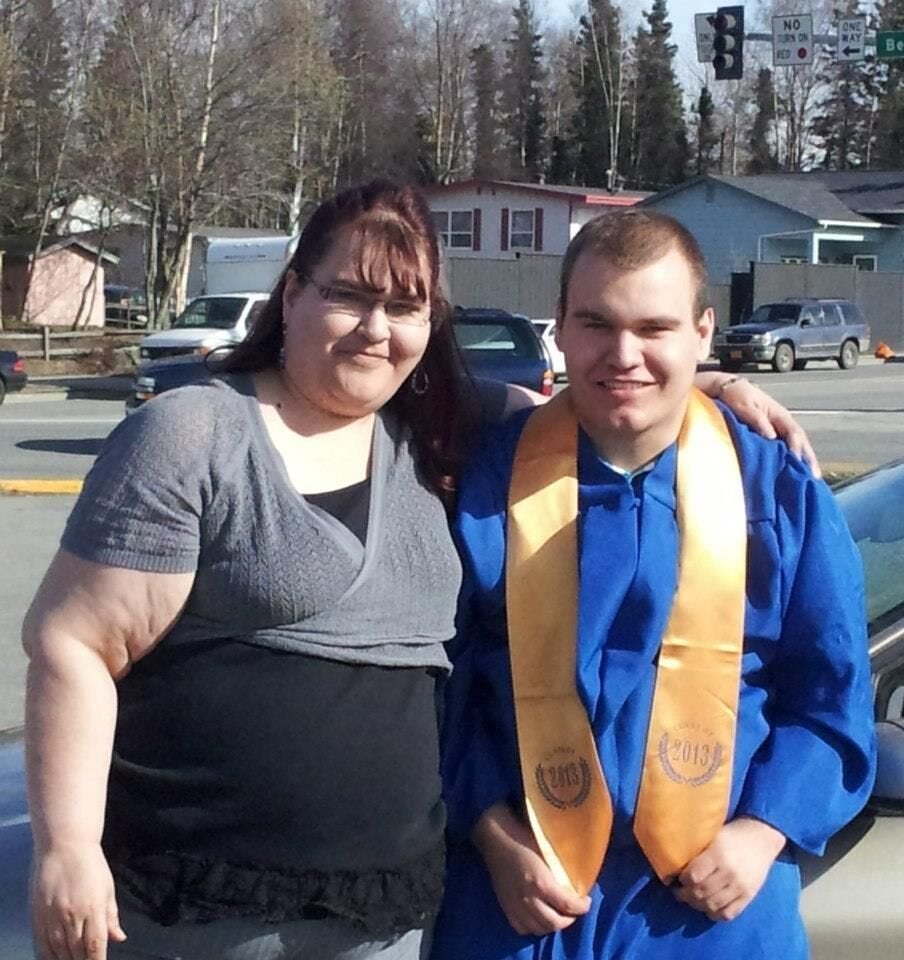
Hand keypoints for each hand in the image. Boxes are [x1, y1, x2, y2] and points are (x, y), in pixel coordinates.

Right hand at [31, 842, 126, 959]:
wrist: (64, 845)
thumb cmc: (90, 864)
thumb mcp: (108, 887)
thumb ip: (111, 916)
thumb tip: (119, 938)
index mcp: (93, 908)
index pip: (95, 946)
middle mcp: (72, 916)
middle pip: (77, 954)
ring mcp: (52, 918)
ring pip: (59, 953)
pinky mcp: (37, 917)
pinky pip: (42, 947)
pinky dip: (50, 957)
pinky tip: (56, 959)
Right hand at [473, 804, 590, 936]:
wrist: (495, 839)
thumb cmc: (523, 838)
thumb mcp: (546, 852)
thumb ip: (559, 870)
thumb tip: (576, 880)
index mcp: (541, 882)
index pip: (568, 905)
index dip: (582, 907)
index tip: (587, 901)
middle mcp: (529, 899)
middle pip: (555, 923)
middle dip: (570, 919)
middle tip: (574, 910)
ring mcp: (515, 906)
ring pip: (539, 929)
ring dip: (552, 925)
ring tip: (559, 915)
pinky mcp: (505, 908)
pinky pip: (522, 928)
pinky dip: (534, 927)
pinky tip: (539, 917)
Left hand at [673, 817, 786, 921]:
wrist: (761, 838)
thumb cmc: (731, 834)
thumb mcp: (713, 834)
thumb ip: (697, 849)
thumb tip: (673, 862)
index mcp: (718, 854)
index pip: (693, 876)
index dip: (682, 879)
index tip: (676, 877)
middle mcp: (729, 872)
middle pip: (701, 893)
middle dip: (685, 895)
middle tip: (678, 891)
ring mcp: (740, 887)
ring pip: (712, 906)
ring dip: (697, 905)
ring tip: (691, 899)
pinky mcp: (748, 897)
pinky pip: (728, 914)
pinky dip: (715, 914)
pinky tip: (708, 907)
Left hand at [698, 373, 821, 477]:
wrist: (728, 389)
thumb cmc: (736, 396)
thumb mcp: (744, 405)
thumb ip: (757, 419)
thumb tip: (771, 435)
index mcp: (779, 414)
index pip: (793, 432)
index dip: (796, 446)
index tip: (796, 460)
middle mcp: (782, 422)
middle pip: (801, 441)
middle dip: (808, 458)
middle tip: (814, 476)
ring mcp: (779, 429)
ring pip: (796, 446)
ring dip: (804, 461)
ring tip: (810, 480)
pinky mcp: (772, 435)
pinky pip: (786, 449)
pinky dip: (792, 460)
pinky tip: (794, 473)